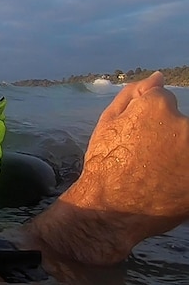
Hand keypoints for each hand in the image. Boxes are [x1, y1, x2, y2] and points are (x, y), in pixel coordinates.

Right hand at [24, 72, 188, 264]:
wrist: (111, 208)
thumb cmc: (104, 163)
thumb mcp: (107, 123)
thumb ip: (133, 95)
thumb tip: (158, 77)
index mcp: (158, 107)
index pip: (163, 102)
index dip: (147, 121)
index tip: (137, 141)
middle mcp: (184, 126)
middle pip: (181, 125)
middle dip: (168, 138)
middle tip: (149, 160)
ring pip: (186, 145)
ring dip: (177, 154)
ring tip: (159, 173)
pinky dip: (182, 173)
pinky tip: (170, 183)